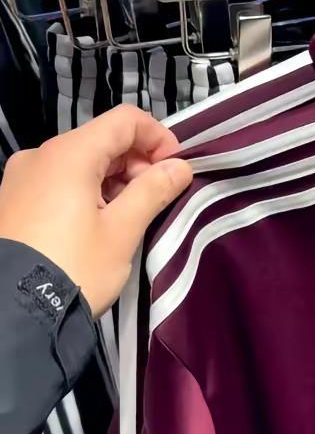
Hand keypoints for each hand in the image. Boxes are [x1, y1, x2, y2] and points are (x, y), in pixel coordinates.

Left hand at [0, 105, 192, 316]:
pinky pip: (57, 182)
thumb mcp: (122, 232)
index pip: (124, 121)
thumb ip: (153, 191)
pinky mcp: (11, 201)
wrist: (13, 312)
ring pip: (79, 163)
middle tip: (156, 200)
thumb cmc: (74, 267)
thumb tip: (179, 168)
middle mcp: (39, 156)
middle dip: (136, 164)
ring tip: (127, 220)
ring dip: (113, 181)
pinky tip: (96, 227)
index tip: (176, 169)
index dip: (158, 138)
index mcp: (69, 154)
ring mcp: (20, 178)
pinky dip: (85, 193)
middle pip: (101, 140)